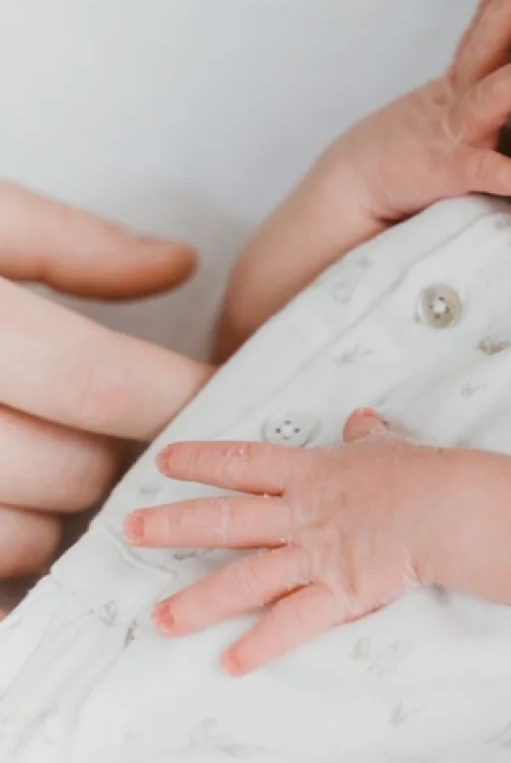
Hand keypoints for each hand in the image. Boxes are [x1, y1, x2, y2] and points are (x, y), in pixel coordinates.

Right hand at [0, 183, 211, 584]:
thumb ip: (68, 242)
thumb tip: (174, 268)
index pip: (97, 381)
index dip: (178, 398)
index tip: (219, 397)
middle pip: (64, 471)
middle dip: (120, 458)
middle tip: (134, 434)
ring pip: (13, 539)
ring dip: (55, 513)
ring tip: (52, 461)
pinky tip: (7, 499)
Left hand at [125, 408, 433, 674]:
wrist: (447, 507)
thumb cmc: (420, 473)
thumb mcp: (388, 446)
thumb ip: (367, 436)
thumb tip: (360, 419)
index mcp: (311, 473)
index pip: (244, 463)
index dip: (202, 460)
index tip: (165, 462)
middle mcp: (301, 515)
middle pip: (226, 520)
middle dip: (174, 525)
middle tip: (131, 530)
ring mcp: (314, 555)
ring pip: (244, 578)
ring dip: (198, 601)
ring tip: (160, 619)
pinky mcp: (337, 592)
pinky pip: (292, 622)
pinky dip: (262, 644)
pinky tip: (231, 663)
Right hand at [326, 0, 510, 223]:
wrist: (353, 189)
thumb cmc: (413, 152)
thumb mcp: (455, 117)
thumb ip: (494, 105)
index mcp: (460, 84)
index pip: (482, 28)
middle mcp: (457, 98)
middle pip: (484, 42)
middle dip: (508, 3)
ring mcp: (454, 132)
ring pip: (488, 99)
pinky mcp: (451, 172)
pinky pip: (487, 173)